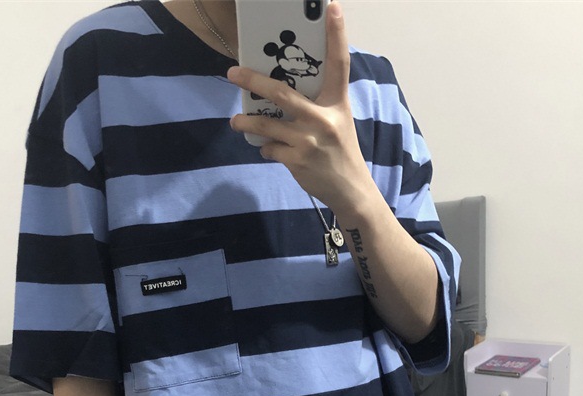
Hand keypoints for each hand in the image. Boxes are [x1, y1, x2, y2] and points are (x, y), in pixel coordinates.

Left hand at [227, 1, 375, 219]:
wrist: (350, 190)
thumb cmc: (340, 151)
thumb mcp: (338, 122)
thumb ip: (318, 105)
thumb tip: (281, 92)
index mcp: (338, 103)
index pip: (339, 63)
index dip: (336, 34)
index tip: (332, 7)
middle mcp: (323, 119)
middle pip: (282, 93)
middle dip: (253, 81)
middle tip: (232, 72)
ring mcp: (308, 140)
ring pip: (267, 125)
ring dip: (247, 123)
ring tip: (236, 121)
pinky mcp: (297, 160)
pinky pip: (270, 149)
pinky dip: (267, 150)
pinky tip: (273, 152)